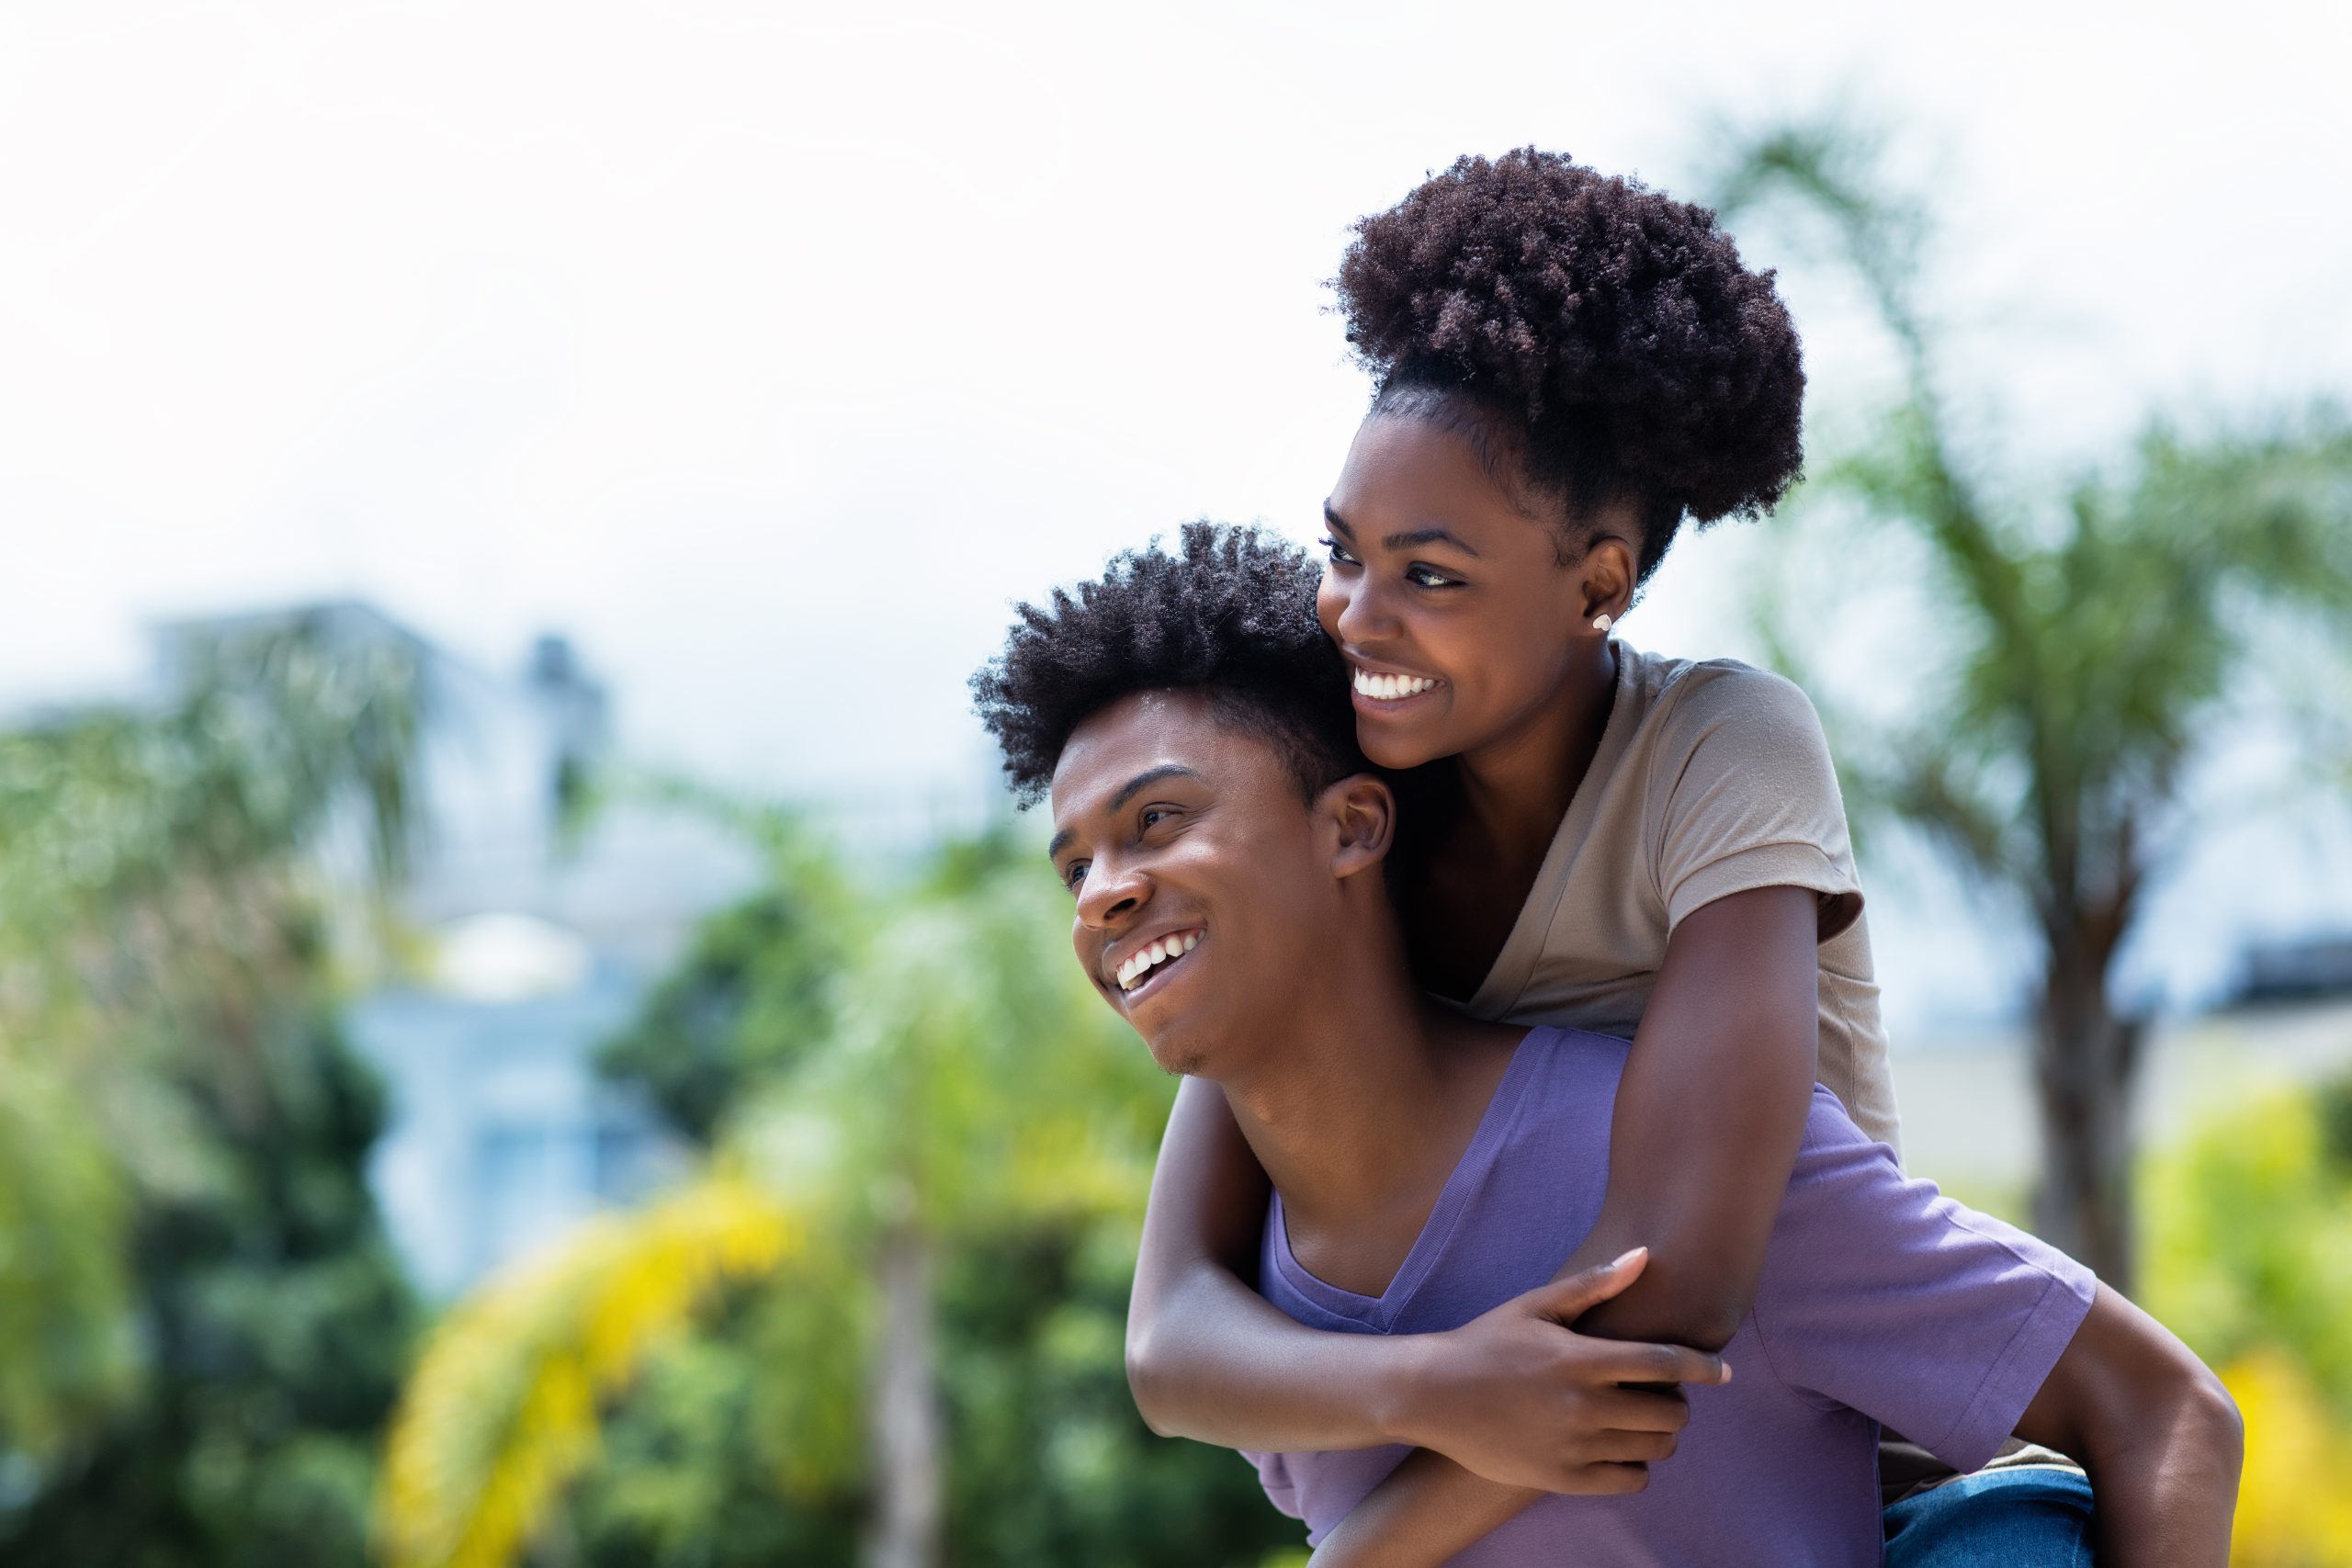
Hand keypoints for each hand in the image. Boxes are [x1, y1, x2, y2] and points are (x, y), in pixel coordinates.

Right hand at [1389, 1248, 1730, 1493]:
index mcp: (1582, 1358)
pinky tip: (1620, 1450)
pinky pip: (1629, 1481)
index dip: (1703, 1367)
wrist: (1433, 1394)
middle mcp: (1584, 1405)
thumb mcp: (1535, 1304)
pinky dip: (1636, 1467)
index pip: (1665, 1364)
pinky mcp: (1562, 1478)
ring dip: (1660, 1435)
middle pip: (1670, 1413)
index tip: (1724, 1372)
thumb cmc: (1486, 1342)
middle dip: (1677, 1404)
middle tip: (1660, 1395)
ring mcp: (1574, 1446)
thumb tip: (1644, 1255)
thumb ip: (1594, 1284)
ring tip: (1641, 1421)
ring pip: (1654, 1449)